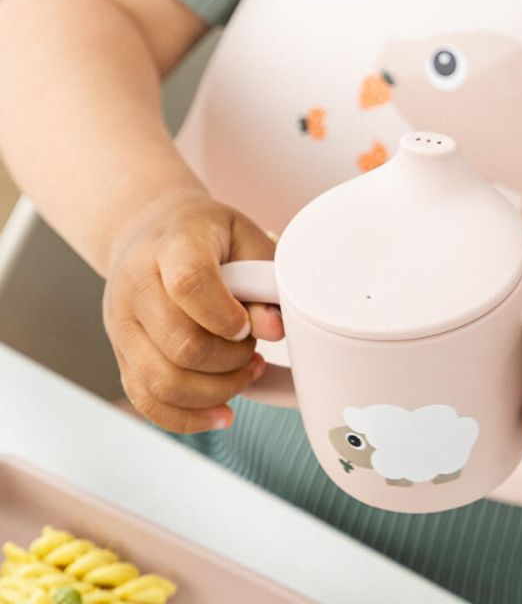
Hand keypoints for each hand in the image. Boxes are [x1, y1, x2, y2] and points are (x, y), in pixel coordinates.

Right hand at [104, 187, 284, 433]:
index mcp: (172, 245)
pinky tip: (223, 412)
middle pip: (179, 343)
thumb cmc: (206, 234)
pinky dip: (187, 417)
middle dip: (230, 360)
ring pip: (161, 381)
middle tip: (254, 349)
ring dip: (215, 390)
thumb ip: (263, 278)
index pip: (189, 284)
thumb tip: (274, 329)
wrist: (149, 230)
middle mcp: (136, 285)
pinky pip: (146, 399)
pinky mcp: (121, 353)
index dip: (226, 315)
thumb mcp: (244, 237)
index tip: (249, 325)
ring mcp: (122, 323)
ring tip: (246, 373)